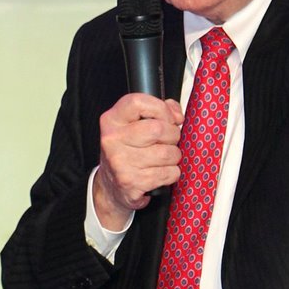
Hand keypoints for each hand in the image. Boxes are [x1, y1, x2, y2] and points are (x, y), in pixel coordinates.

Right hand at [93, 93, 182, 229]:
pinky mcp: (131, 182)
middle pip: (158, 129)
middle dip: (173, 135)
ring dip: (174, 157)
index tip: (167, 119)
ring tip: (163, 159)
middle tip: (168, 141)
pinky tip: (160, 173)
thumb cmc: (127, 151)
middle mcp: (113, 140)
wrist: (111, 186)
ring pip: (168, 153)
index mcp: (112, 120)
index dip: (161, 109)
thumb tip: (177, 114)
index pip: (138, 102)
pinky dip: (171, 174)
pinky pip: (169, 173)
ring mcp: (120, 162)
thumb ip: (158, 111)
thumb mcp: (134, 126)